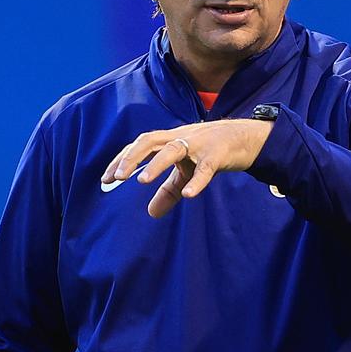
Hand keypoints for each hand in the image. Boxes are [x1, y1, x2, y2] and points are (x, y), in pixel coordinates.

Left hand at [104, 119, 274, 217]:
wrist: (245, 138)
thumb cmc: (211, 153)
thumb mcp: (187, 172)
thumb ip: (168, 191)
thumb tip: (151, 213)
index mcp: (170, 140)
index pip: (140, 146)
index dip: (122, 160)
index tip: (105, 179)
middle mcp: (180, 138)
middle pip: (150, 140)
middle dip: (131, 157)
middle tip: (116, 178)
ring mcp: (199, 144)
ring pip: (174, 149)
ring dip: (156, 164)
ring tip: (141, 181)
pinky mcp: (218, 154)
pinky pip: (206, 168)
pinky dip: (197, 181)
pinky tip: (188, 196)